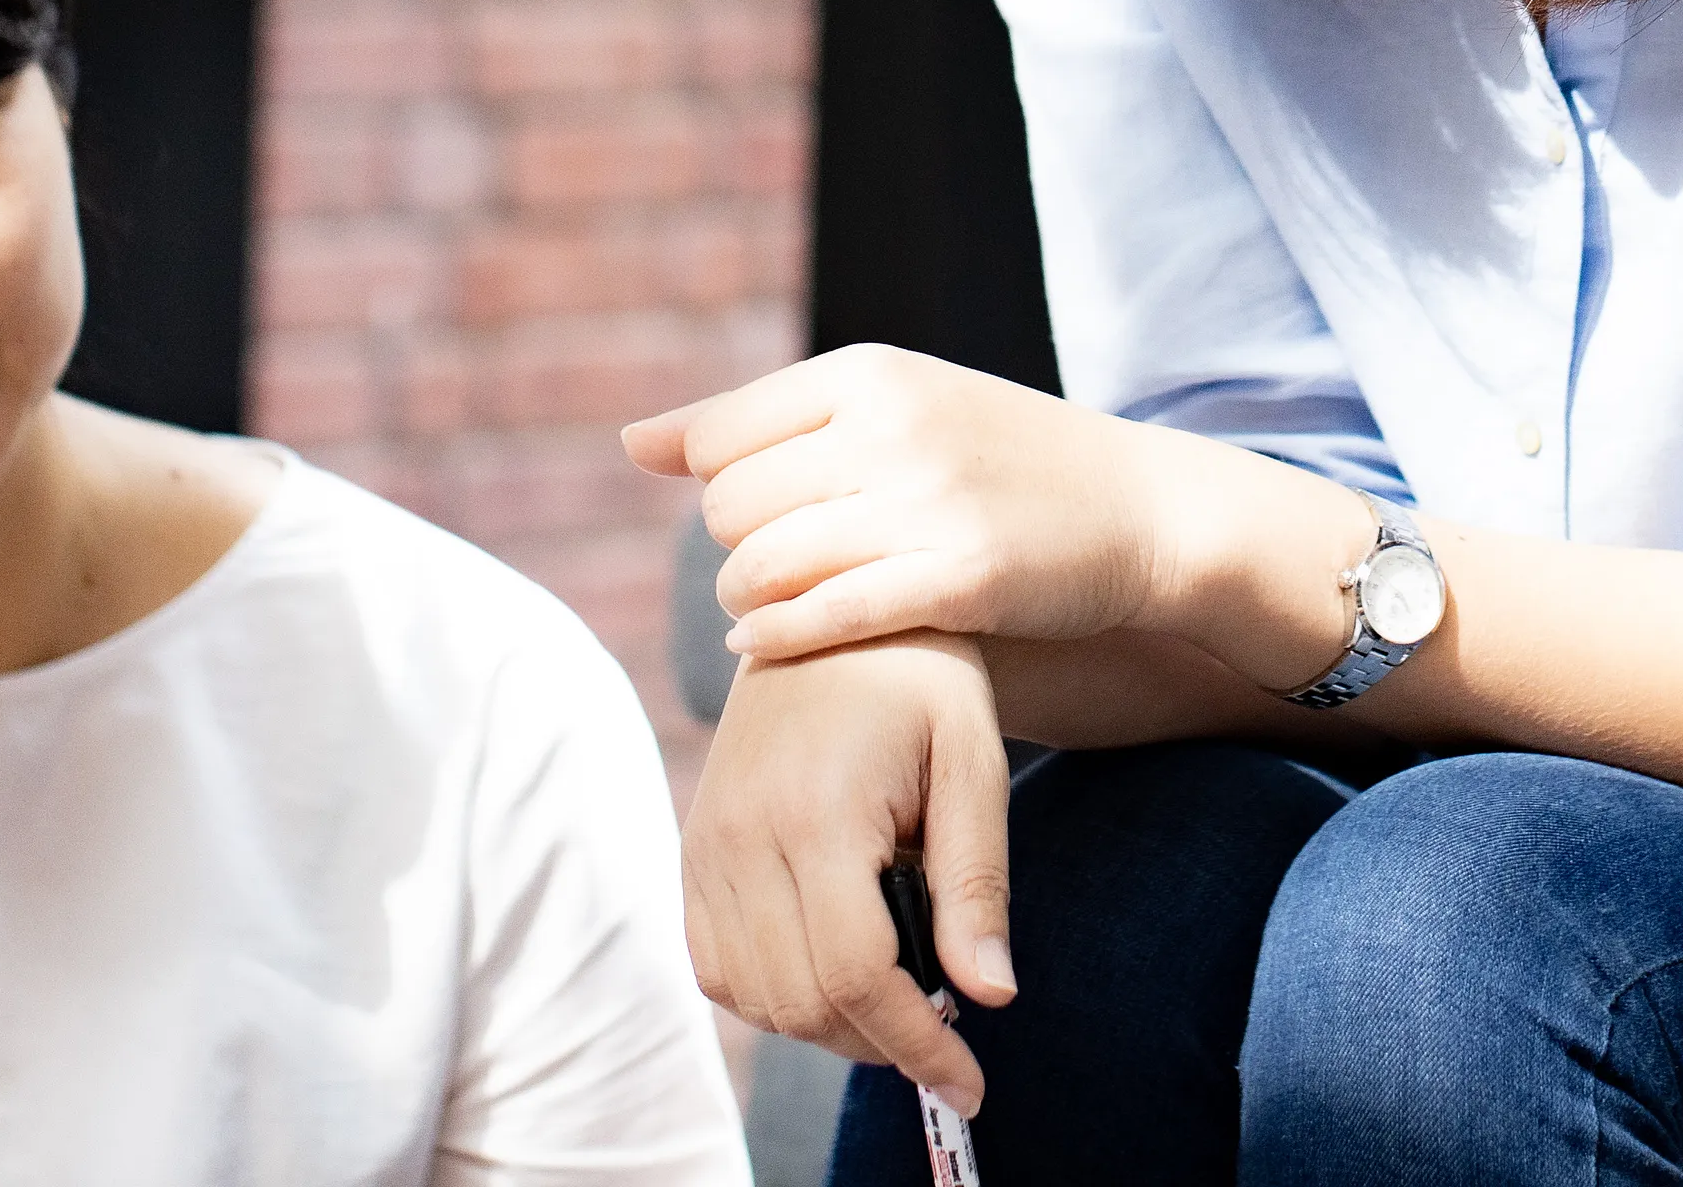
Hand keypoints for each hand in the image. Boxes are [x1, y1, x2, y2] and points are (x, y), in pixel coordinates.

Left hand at [626, 344, 1359, 672]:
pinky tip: (769, 649)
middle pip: (731, 507)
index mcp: (871, 371)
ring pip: (762, 565)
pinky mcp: (960, 577)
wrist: (1142, 509)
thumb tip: (631, 445)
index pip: (720, 438)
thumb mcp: (893, 407)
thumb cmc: (1000, 462)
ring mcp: (928, 500)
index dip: (720, 491)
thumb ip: (764, 424)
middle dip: (735, 551)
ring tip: (765, 613)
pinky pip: (824, 616)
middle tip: (773, 572)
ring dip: (746, 604)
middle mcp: (893, 423)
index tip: (762, 517)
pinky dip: (778, 641)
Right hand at [680, 634, 1016, 1114]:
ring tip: (898, 990)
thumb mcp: (973, 761)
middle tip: (946, 1032)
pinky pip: (717, 966)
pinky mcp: (692, 849)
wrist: (829, 599)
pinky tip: (834, 965)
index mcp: (814, 812)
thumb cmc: (919, 673)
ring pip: (755, 996)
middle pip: (802, 1000)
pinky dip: (773, 993)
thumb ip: (976, 882)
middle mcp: (740, 837)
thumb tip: (991, 995)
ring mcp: (705, 845)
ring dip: (828, 1024)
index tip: (970, 1083)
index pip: (855, 974)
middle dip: (881, 1040)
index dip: (917, 1044)